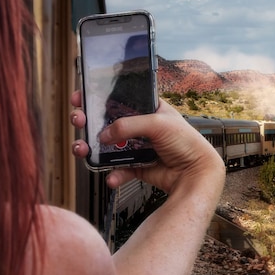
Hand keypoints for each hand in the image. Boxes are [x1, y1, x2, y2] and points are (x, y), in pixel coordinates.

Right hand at [70, 91, 223, 192]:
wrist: (196, 174)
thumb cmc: (186, 143)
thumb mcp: (159, 123)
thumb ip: (129, 125)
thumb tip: (104, 134)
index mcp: (149, 109)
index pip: (120, 98)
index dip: (98, 97)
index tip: (80, 97)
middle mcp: (142, 127)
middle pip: (107, 122)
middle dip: (88, 122)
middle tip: (78, 121)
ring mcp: (139, 147)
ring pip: (108, 147)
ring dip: (92, 149)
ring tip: (82, 150)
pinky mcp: (139, 166)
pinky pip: (119, 170)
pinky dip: (113, 174)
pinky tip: (111, 177)